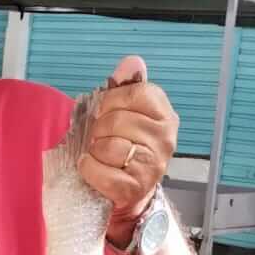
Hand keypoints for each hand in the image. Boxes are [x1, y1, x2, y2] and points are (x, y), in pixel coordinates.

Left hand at [78, 55, 177, 246]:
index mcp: (164, 115)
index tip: (107, 112)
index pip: (134, 93)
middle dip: (99, 130)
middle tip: (103, 139)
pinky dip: (89, 170)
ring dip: (94, 151)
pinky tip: (96, 170)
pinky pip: (98, 170)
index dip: (110, 102)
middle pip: (115, 120)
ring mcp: (152, 165)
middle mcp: (164, 139)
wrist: (130, 193)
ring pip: (106, 146)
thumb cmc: (126, 149)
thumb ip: (127, 86)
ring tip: (103, 157)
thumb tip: (131, 62)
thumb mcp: (128, 114)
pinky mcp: (134, 188)